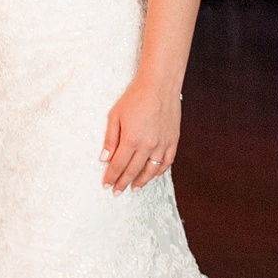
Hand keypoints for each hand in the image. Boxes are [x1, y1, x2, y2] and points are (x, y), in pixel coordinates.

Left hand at [101, 76, 181, 192]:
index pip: (119, 165)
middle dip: (123, 182)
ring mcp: (162, 144)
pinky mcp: (173, 141)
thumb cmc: (134, 98)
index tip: (106, 185)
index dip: (111, 177)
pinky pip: (166, 163)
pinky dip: (159, 172)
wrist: (159, 86)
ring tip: (134, 187)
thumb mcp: (115, 116)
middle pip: (134, 171)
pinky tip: (152, 175)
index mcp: (131, 139)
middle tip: (117, 191)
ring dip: (142, 181)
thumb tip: (104, 159)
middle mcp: (148, 145)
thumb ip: (110, 139)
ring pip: (151, 171)